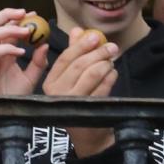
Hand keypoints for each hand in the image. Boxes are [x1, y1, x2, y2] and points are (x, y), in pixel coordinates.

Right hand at [0, 9, 51, 98]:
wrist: (4, 116)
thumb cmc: (14, 97)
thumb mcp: (31, 78)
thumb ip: (38, 62)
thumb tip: (44, 45)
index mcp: (3, 52)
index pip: (6, 27)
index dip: (18, 18)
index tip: (34, 14)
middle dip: (8, 14)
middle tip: (25, 13)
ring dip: (9, 28)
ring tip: (25, 31)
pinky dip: (8, 48)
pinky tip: (21, 52)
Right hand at [42, 27, 119, 156]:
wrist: (87, 133)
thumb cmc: (78, 100)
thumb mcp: (71, 77)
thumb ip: (73, 53)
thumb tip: (76, 30)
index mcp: (50, 82)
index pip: (65, 58)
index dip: (81, 45)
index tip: (95, 36)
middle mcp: (58, 93)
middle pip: (80, 65)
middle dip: (98, 53)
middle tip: (111, 47)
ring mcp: (73, 103)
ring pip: (92, 74)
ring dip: (105, 64)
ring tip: (111, 60)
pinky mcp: (89, 110)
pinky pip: (104, 87)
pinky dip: (111, 77)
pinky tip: (113, 73)